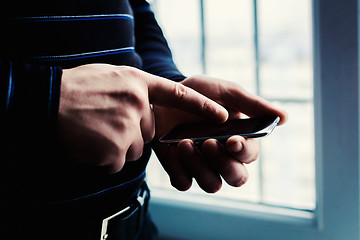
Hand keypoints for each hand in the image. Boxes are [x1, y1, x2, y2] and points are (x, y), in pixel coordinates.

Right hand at [58, 64, 227, 173]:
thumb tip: (145, 108)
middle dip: (131, 132)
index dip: (202, 106)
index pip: (179, 94)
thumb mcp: (110, 76)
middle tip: (105, 122)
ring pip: (133, 149)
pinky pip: (117, 162)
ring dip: (115, 145)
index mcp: (137, 83)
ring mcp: (127, 126)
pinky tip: (88, 142)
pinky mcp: (116, 148)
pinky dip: (103, 157)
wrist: (45, 100)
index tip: (223, 115)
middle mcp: (137, 103)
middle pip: (149, 132)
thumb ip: (134, 90)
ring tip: (93, 130)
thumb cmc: (76, 88)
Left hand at [152, 75, 287, 192]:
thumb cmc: (200, 93)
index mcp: (238, 139)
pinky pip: (184, 183)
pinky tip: (175, 151)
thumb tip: (284, 117)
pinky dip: (181, 171)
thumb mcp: (226, 92)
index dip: (244, 152)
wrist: (165, 95)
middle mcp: (223, 157)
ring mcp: (201, 166)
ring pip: (212, 184)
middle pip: (236, 177)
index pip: (250, 155)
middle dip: (224, 163)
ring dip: (200, 167)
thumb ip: (253, 105)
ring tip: (185, 143)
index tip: (232, 140)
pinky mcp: (180, 169)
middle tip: (208, 142)